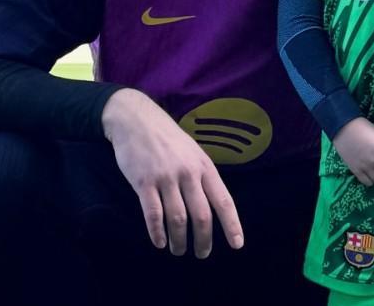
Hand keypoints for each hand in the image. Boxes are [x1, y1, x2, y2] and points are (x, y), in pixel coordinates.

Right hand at [101, 88, 243, 257]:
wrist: (136, 120)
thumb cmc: (167, 138)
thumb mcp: (193, 152)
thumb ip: (202, 176)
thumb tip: (212, 204)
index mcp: (205, 166)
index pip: (224, 201)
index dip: (232, 225)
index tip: (237, 245)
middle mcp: (189, 173)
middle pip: (202, 215)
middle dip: (204, 240)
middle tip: (202, 254)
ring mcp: (166, 178)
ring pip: (178, 218)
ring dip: (179, 240)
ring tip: (178, 250)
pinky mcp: (144, 182)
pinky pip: (153, 214)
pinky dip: (157, 232)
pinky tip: (159, 242)